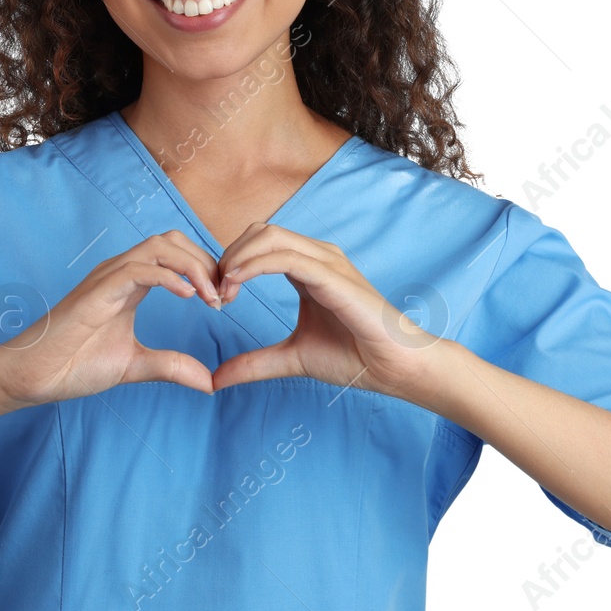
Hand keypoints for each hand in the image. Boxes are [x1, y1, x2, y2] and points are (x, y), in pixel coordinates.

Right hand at [0, 230, 222, 407]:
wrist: (32, 376)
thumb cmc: (73, 364)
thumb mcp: (135, 365)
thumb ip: (171, 366)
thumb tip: (209, 382)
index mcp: (129, 283)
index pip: (175, 254)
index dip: (205, 270)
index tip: (224, 301)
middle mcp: (119, 272)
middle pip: (172, 240)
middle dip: (206, 262)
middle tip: (225, 296)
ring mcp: (107, 278)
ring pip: (159, 246)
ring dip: (193, 267)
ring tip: (212, 298)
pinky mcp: (98, 291)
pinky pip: (138, 269)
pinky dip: (169, 277)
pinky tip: (188, 296)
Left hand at [209, 223, 444, 397]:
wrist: (395, 368)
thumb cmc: (355, 357)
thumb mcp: (292, 358)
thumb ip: (254, 363)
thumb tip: (215, 379)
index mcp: (309, 268)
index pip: (261, 244)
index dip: (232, 263)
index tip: (215, 297)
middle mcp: (318, 257)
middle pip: (261, 231)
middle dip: (230, 255)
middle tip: (215, 292)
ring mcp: (328, 262)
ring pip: (271, 236)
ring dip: (238, 258)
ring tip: (224, 290)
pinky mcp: (334, 276)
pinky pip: (287, 257)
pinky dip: (255, 265)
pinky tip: (237, 283)